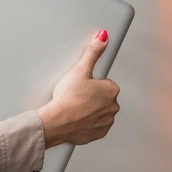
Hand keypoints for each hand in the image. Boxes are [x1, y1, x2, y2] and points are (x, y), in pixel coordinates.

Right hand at [38, 30, 119, 147]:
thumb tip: (102, 38)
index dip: (91, 82)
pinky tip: (76, 116)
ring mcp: (106, 122)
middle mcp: (113, 107)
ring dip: (89, 108)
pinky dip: (87, 121)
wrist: (58, 121)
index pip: (105, 82)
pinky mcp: (98, 133)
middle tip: (76, 93)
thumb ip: (93, 52)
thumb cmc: (68, 98)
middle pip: (102, 97)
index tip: (83, 84)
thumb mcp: (79, 69)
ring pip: (99, 111)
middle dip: (91, 95)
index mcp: (111, 90)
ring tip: (74, 105)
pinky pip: (95, 125)